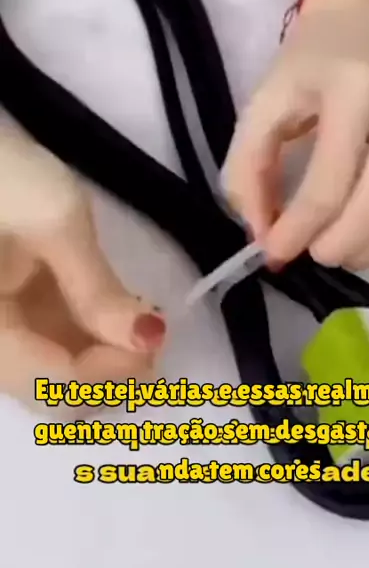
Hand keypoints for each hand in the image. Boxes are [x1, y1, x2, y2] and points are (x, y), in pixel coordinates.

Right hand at [0, 124, 165, 409]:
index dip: (110, 374)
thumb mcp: (55, 222)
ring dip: (103, 359)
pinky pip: (48, 347)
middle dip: (108, 375)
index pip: (50, 385)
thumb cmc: (4, 172)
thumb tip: (148, 341)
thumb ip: (98, 290)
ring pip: (52, 375)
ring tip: (141, 322)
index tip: (154, 341)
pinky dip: (88, 338)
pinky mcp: (8, 318)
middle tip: (152, 337)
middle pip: (48, 394)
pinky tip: (117, 314)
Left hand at [222, 0, 368, 269]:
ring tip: (330, 250)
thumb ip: (247, 169)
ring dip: (365, 247)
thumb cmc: (306, 64)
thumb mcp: (262, 104)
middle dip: (340, 243)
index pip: (331, 179)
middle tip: (309, 257)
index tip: (273, 252)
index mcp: (352, 87)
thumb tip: (261, 233)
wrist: (359, 20)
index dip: (300, 227)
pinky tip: (359, 238)